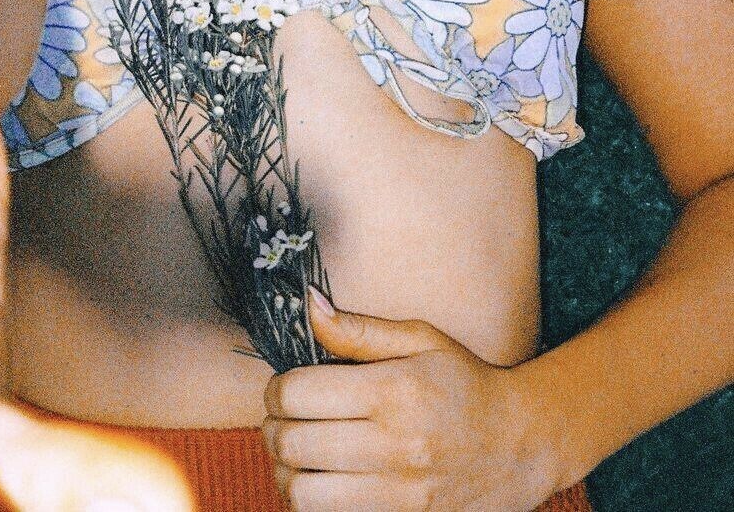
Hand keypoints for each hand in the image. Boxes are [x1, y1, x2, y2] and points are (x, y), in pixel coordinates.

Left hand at [261, 286, 549, 511]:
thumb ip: (358, 328)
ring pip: (305, 495)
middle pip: (293, 445)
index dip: (275, 389)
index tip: (283, 386)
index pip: (298, 394)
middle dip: (273, 429)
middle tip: (282, 419)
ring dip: (287, 473)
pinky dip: (314, 502)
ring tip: (296, 455)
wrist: (521, 445)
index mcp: (394, 391)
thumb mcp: (420, 339)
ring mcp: (400, 494)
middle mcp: (395, 445)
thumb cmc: (464, 382)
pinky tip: (322, 481)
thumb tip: (308, 302)